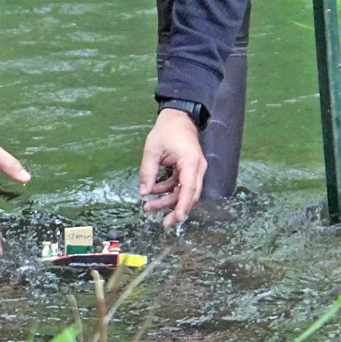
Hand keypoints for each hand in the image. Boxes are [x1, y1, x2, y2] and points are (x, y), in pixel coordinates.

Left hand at [139, 108, 206, 228]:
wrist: (178, 117)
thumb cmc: (166, 130)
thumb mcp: (152, 149)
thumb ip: (148, 172)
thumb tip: (143, 193)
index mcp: (190, 162)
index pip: (189, 189)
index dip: (183, 206)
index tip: (177, 219)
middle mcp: (197, 168)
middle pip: (190, 195)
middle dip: (176, 210)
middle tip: (164, 223)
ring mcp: (195, 170)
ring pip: (184, 192)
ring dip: (168, 201)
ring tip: (149, 206)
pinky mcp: (190, 170)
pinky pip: (180, 186)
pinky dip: (168, 190)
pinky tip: (153, 191)